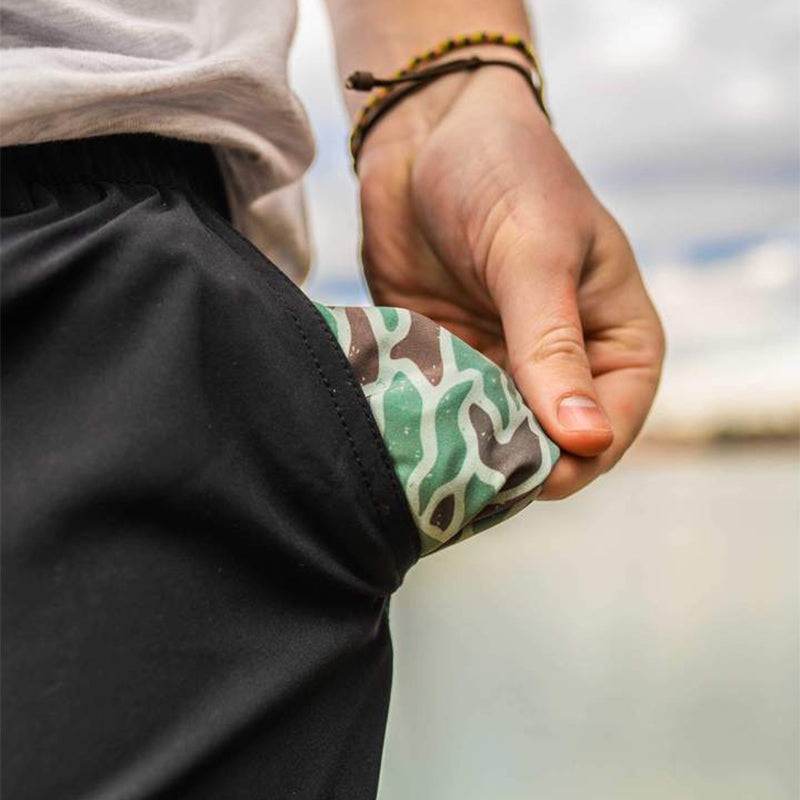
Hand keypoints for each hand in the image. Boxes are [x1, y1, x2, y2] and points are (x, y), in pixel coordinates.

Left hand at [356, 63, 664, 498]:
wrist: (428, 133)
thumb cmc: (505, 173)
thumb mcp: (536, 254)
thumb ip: (553, 347)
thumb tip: (585, 441)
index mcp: (616, 341)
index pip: (609, 430)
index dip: (574, 462)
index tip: (527, 474)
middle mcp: (563, 364)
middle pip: (547, 446)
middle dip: (509, 460)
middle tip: (465, 463)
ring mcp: (502, 365)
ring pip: (490, 437)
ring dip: (462, 444)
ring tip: (430, 443)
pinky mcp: (450, 359)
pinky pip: (442, 409)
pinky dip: (424, 419)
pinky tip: (403, 418)